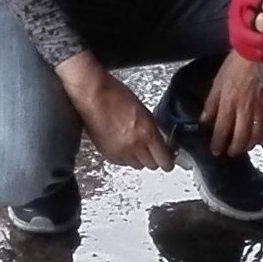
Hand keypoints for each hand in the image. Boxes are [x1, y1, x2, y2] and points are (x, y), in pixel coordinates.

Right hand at [58, 52, 174, 170]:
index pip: (164, 160)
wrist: (93, 96)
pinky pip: (123, 163)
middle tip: (153, 150)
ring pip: (137, 165)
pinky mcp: (108, 154)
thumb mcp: (145, 111)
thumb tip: (162, 143)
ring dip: (139, 158)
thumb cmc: (116, 96)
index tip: (169, 159)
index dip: (168, 161)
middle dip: (154, 158)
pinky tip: (124, 144)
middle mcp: (134, 145)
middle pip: (152, 165)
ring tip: (136, 145)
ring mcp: (120, 151)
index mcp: (147, 132)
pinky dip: (125, 157)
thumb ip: (154, 129)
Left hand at [202, 53, 262, 155]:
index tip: (215, 150)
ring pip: (255, 135)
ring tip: (244, 148)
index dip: (218, 143)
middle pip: (240, 137)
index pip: (222, 130)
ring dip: (249, 145)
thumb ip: (211, 103)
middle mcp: (245, 109)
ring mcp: (260, 109)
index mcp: (229, 103)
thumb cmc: (237, 63)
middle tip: (230, 152)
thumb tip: (204, 119)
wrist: (258, 52)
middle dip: (234, 149)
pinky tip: (261, 140)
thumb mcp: (218, 81)